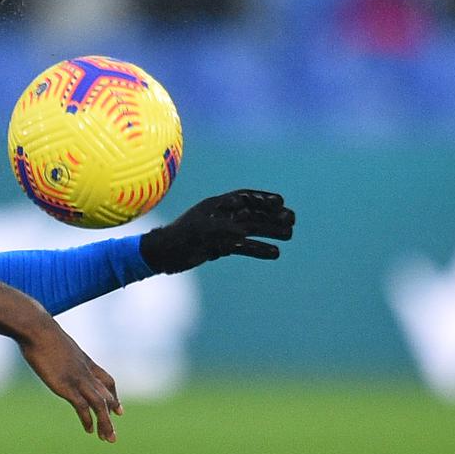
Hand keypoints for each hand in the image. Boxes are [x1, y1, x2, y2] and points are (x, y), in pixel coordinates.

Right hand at [19, 323, 121, 442]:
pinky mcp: (67, 386)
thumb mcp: (54, 340)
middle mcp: (85, 371)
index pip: (106, 380)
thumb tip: (47, 344)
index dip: (113, 395)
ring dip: (106, 423)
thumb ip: (57, 347)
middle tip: (113, 432)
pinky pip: (83, 407)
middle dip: (112, 413)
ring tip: (108, 438)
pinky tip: (89, 430)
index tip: (117, 408)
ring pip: (100, 405)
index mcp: (84, 360)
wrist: (36, 328)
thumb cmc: (40, 330)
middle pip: (106, 395)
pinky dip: (88, 420)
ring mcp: (78, 379)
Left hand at [139, 189, 294, 274]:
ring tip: (289, 235)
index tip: (281, 201)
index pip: (244, 198)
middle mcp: (221, 216)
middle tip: (292, 220)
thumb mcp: (200, 233)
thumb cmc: (178, 239)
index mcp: (215, 206)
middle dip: (272, 216)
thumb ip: (222, 230)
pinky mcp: (220, 247)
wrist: (162, 255)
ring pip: (251, 229)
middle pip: (252, 213)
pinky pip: (244, 246)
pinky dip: (258, 249)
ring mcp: (221, 232)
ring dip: (270, 231)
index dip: (262, 199)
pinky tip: (274, 253)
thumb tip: (244, 233)